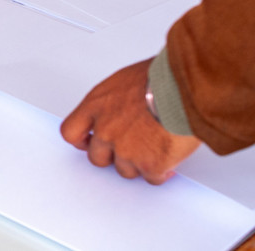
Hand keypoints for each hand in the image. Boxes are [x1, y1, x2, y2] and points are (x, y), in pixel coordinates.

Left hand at [60, 59, 200, 184]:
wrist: (184, 89)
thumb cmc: (161, 78)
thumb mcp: (125, 81)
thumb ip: (114, 102)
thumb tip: (120, 111)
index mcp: (96, 105)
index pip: (71, 131)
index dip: (81, 140)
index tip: (89, 142)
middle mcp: (105, 130)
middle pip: (96, 157)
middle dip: (112, 156)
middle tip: (131, 148)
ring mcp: (125, 150)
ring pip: (125, 169)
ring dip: (139, 163)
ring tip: (156, 146)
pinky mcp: (149, 164)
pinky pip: (152, 177)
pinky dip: (161, 171)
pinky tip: (169, 158)